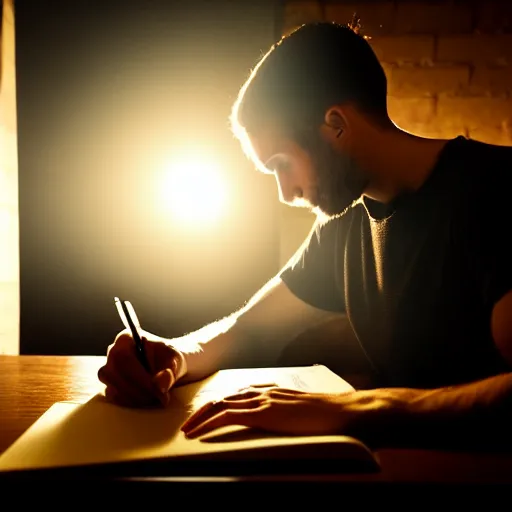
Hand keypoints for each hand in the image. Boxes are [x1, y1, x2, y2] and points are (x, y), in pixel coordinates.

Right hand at [97, 330, 184, 407]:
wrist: (170, 367)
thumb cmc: (170, 359)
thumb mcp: (177, 362)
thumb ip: (171, 372)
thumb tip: (160, 383)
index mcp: (126, 338)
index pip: (123, 358)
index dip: (139, 377)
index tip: (159, 390)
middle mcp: (112, 352)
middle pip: (115, 374)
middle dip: (139, 390)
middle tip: (161, 397)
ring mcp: (109, 370)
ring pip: (113, 388)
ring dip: (137, 398)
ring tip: (157, 398)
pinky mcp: (110, 386)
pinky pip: (113, 398)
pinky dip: (131, 403)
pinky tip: (148, 400)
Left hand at [181, 385, 362, 438]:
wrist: (342, 412)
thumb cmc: (326, 417)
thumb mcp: (299, 412)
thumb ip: (285, 412)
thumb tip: (278, 422)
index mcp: (270, 391)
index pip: (235, 395)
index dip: (217, 405)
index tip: (204, 417)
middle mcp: (262, 392)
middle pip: (222, 398)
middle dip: (201, 411)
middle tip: (187, 425)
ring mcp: (263, 401)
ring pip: (221, 405)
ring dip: (200, 418)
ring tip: (187, 431)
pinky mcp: (264, 413)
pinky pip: (229, 416)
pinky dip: (210, 424)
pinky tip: (199, 433)